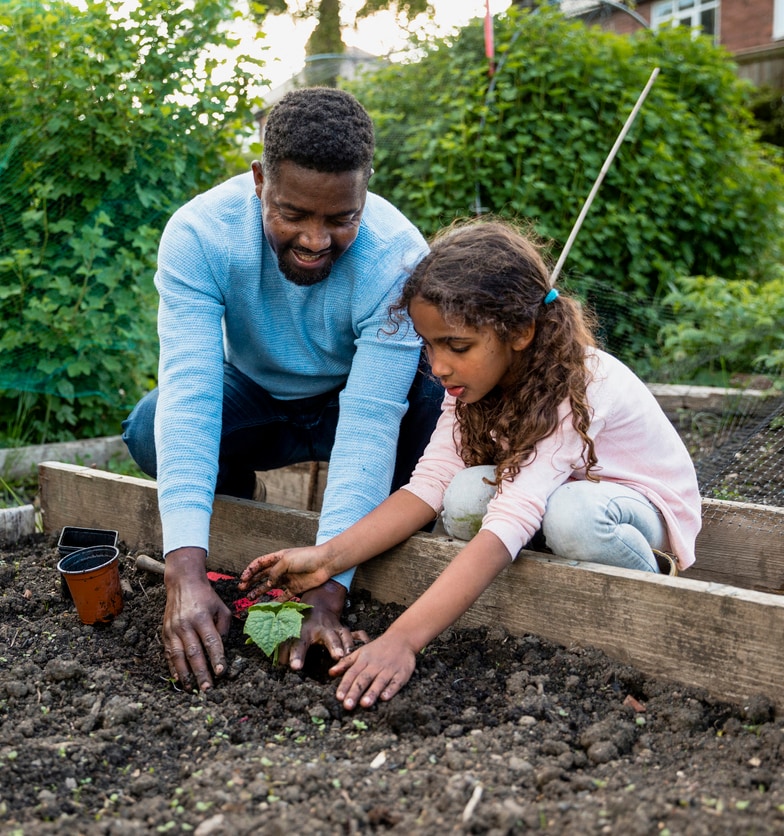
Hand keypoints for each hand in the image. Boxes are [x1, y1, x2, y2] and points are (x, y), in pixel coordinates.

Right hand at [162, 548, 232, 691]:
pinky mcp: (165, 632)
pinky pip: (168, 653)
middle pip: (194, 652)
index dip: (216, 657)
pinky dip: (173, 667)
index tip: (221, 672)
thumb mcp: (221, 607)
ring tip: (192, 689)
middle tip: (207, 688)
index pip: (211, 641)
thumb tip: (221, 648)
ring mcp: (173, 629)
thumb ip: (223, 627)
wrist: (182, 582)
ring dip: (186, 674)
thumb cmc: (206, 596)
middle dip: (201, 672)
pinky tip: (179, 679)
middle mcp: (186, 624)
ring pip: (179, 656)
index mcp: (202, 617)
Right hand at [238, 545, 331, 599]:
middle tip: (242, 589)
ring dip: (260, 591)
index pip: (260, 564)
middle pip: (263, 575)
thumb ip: (274, 572)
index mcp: (278, 558)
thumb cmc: (307, 557)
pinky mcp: (295, 588)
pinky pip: (282, 596)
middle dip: (252, 582)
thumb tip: (268, 583)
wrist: (325, 563)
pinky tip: (267, 606)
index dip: (250, 570)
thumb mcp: (286, 561)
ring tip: (250, 598)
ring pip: (270, 587)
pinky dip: (275, 601)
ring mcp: (288, 579)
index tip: (243, 579)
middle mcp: (281, 569)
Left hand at [276, 579, 367, 669]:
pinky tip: (366, 647)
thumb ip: (284, 648)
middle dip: (334, 646)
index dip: (297, 655)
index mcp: (304, 631)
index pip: (299, 644)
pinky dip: (361, 640)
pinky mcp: (345, 630)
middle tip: (337, 655)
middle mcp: (322, 629)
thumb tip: (279, 663)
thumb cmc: (301, 622)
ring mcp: (335, 628)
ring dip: (348, 644)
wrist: (319, 605)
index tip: (296, 667)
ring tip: (352, 655)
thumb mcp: (289, 631)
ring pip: (344, 635)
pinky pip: (355, 634)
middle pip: (328, 637)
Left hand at [329, 630, 416, 709]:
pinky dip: (391, 689)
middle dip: (355, 692)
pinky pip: (396, 682)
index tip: (339, 697)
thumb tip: (330, 673)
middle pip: (364, 679)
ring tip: (364, 704)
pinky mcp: (402, 673)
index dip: (345, 685)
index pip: (352, 673)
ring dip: (372, 692)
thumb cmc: (378, 648)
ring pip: (379, 682)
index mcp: (364, 660)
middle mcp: (375, 665)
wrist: (402, 638)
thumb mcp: (360, 652)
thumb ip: (346, 663)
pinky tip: (385, 698)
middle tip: (347, 705)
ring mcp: (389, 669)